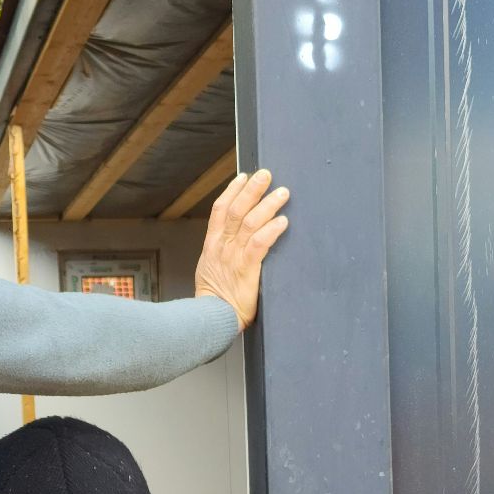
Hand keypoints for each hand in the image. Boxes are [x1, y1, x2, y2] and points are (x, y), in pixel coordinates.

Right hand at [193, 170, 289, 329]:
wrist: (210, 319)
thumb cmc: (214, 300)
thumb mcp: (210, 269)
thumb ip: (222, 253)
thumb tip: (235, 241)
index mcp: (212, 245)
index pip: (220, 210)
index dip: (232, 191)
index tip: (244, 177)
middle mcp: (222, 246)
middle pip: (237, 209)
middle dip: (252, 189)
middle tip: (266, 174)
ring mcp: (233, 257)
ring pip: (250, 222)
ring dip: (267, 205)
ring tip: (282, 193)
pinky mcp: (246, 270)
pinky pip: (259, 244)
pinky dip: (271, 231)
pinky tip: (283, 222)